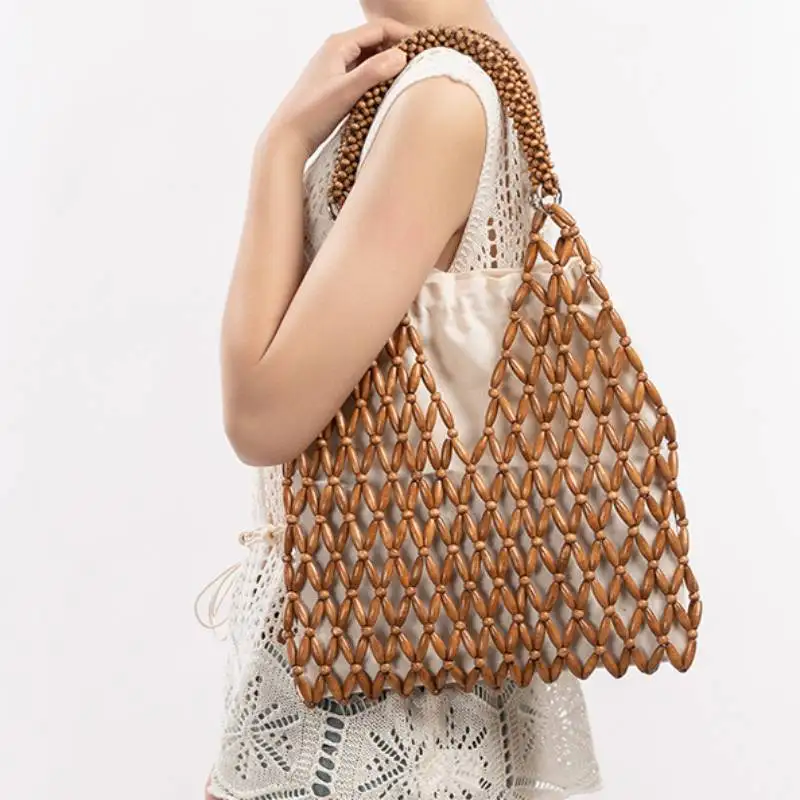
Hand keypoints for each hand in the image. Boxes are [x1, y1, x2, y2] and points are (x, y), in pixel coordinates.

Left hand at [262, 18, 413, 159]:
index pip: (379, 28)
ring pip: (370, 57)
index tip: (426, 49)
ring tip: (408, 79)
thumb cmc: (312, 115)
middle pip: (375, 40)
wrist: (287, 138)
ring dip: (388, 65)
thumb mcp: (346, 92)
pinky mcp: (334, 84)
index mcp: (338, 44)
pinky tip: (386, 93)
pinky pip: (362, 73)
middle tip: (421, 65)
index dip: (404, 35)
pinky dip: (377, 78)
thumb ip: (374, 72)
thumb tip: (402, 56)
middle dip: (398, 49)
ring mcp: (334, 67)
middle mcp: (335, 50)